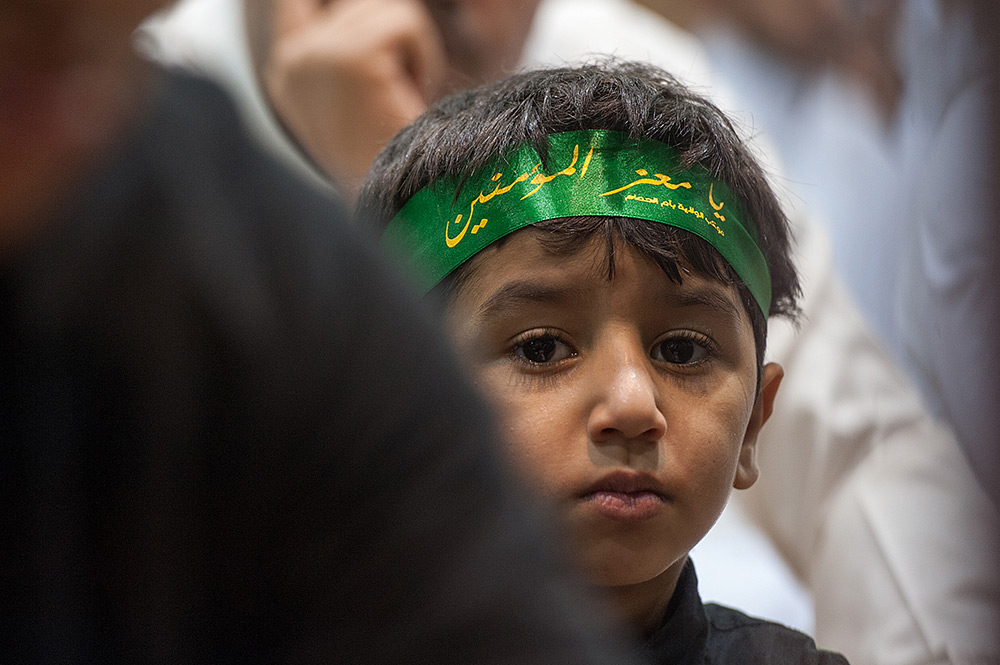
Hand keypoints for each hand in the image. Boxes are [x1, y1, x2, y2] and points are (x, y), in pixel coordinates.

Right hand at [263, 0, 447, 200]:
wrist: (402, 209)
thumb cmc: (395, 165)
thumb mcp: (359, 99)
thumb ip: (352, 49)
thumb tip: (376, 10)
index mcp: (287, 75)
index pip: (290, 3)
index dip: (307, 0)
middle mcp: (291, 61)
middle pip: (360, 4)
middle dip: (392, 39)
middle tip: (395, 96)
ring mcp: (317, 56)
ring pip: (388, 11)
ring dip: (413, 54)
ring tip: (400, 103)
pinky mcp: (352, 57)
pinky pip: (408, 24)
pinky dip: (424, 60)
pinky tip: (408, 101)